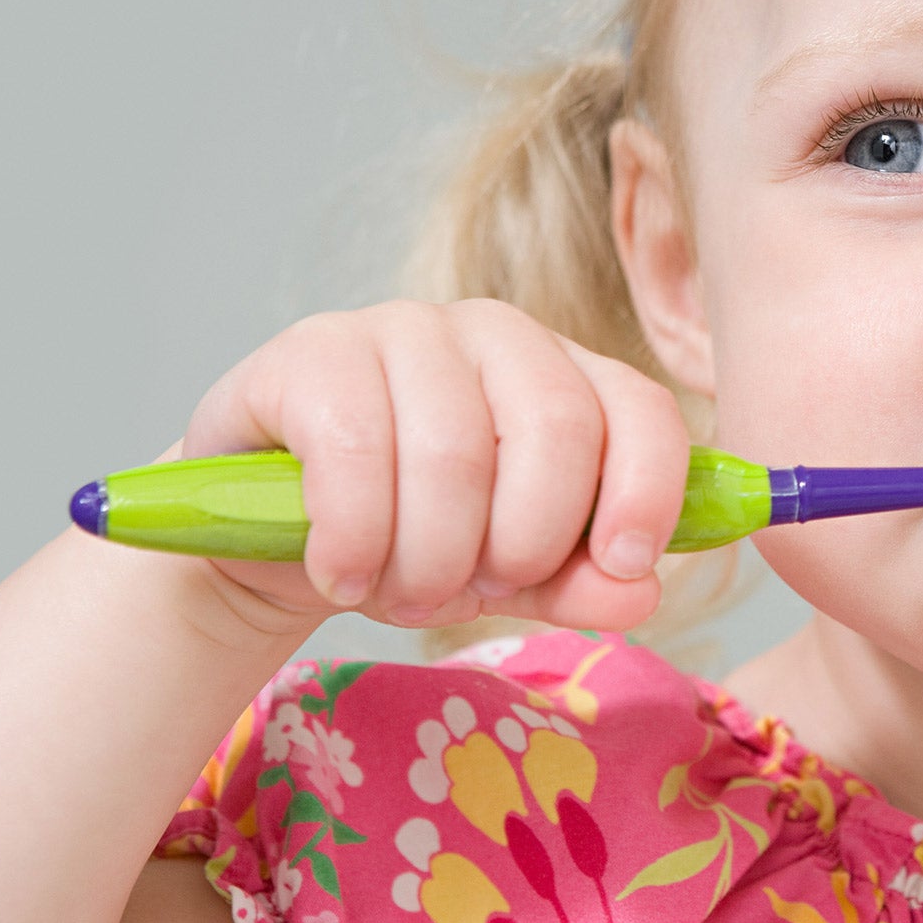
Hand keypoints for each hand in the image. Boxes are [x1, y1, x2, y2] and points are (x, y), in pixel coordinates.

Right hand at [173, 298, 687, 635]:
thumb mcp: (510, 576)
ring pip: (453, 454)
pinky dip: (354, 542)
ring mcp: (404, 329)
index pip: (641, 410)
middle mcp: (498, 333)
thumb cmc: (414, 539)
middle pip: (554, 430)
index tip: (621, 565)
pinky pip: (354, 452)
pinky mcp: (314, 351)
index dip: (646, 492)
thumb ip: (580, 583)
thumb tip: (638, 591)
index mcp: (568, 376)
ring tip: (403, 593)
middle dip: (522, 543)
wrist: (275, 533)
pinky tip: (342, 575)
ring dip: (429, 561)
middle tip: (474, 591)